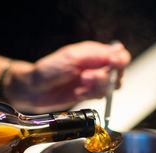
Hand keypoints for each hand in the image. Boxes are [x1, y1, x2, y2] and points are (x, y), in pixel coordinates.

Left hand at [2, 41, 130, 112]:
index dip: (120, 62)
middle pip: (118, 74)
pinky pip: (99, 97)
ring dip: (96, 88)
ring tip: (80, 86)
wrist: (35, 89)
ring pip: (111, 87)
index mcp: (95, 53)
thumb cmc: (50, 69)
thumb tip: (119, 52)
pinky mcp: (89, 95)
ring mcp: (94, 82)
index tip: (112, 65)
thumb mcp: (72, 57)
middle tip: (86, 77)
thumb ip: (96, 55)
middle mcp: (97, 67)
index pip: (119, 56)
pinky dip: (89, 96)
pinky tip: (77, 93)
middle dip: (105, 77)